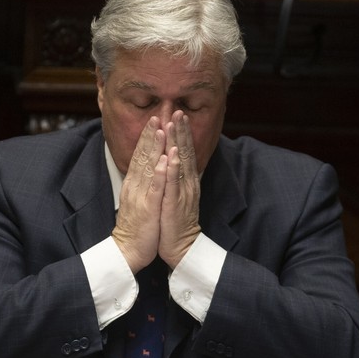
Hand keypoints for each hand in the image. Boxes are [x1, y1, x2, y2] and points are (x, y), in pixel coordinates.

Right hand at [112, 116, 167, 272]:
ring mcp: (141, 196)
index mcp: (133, 183)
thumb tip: (146, 168)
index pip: (140, 155)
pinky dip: (160, 174)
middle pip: (142, 155)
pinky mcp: (148, 208)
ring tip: (161, 129)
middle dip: (150, 135)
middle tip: (157, 115)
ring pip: (149, 167)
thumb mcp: (136, 199)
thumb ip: (140, 183)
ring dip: (155, 147)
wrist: (127, 250)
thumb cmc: (135, 226)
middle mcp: (135, 186)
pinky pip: (155, 189)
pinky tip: (165, 161)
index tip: (154, 119)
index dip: (146, 137)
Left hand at [158, 111, 200, 268]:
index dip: (181, 133)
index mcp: (186, 180)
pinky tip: (171, 156)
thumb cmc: (176, 221)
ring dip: (177, 143)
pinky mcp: (174, 204)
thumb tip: (177, 160)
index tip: (178, 113)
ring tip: (175, 125)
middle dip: (181, 131)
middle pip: (184, 152)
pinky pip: (173, 185)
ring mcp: (182, 193)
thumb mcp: (179, 194)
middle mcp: (187, 183)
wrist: (182, 247)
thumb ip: (179, 177)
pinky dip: (173, 169)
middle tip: (178, 110)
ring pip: (180, 163)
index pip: (184, 151)